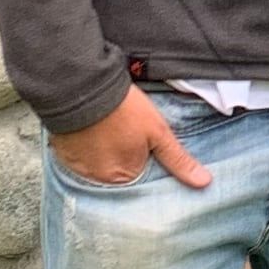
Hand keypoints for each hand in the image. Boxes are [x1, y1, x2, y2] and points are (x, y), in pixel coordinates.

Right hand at [51, 86, 210, 189]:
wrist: (83, 85)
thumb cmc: (124, 109)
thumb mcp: (158, 132)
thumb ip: (178, 160)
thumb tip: (204, 183)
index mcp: (125, 177)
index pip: (141, 178)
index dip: (144, 159)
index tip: (142, 143)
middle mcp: (100, 180)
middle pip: (118, 174)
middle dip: (122, 158)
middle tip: (123, 133)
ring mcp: (79, 168)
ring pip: (97, 166)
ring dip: (102, 153)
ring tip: (107, 131)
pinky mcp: (63, 155)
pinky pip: (78, 158)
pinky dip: (84, 148)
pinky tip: (90, 132)